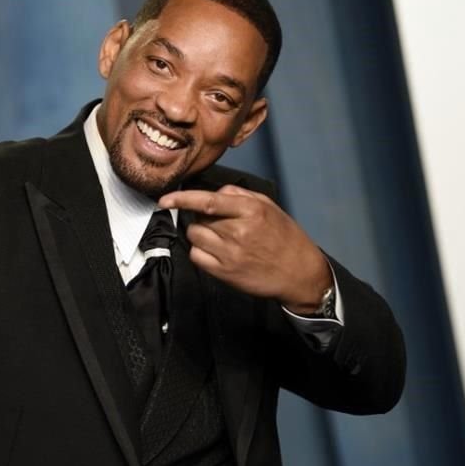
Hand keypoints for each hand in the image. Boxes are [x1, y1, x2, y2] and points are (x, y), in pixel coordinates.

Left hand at [158, 185, 331, 311]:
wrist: (299, 273)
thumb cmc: (286, 238)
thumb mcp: (269, 207)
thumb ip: (240, 194)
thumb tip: (215, 191)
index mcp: (250, 211)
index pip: (207, 200)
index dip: (182, 199)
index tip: (165, 199)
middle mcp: (238, 232)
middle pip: (198, 219)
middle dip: (201, 218)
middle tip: (219, 223)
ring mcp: (230, 254)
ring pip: (194, 237)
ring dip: (200, 234)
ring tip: (219, 237)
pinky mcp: (224, 273)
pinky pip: (196, 257)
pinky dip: (200, 252)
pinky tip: (216, 251)